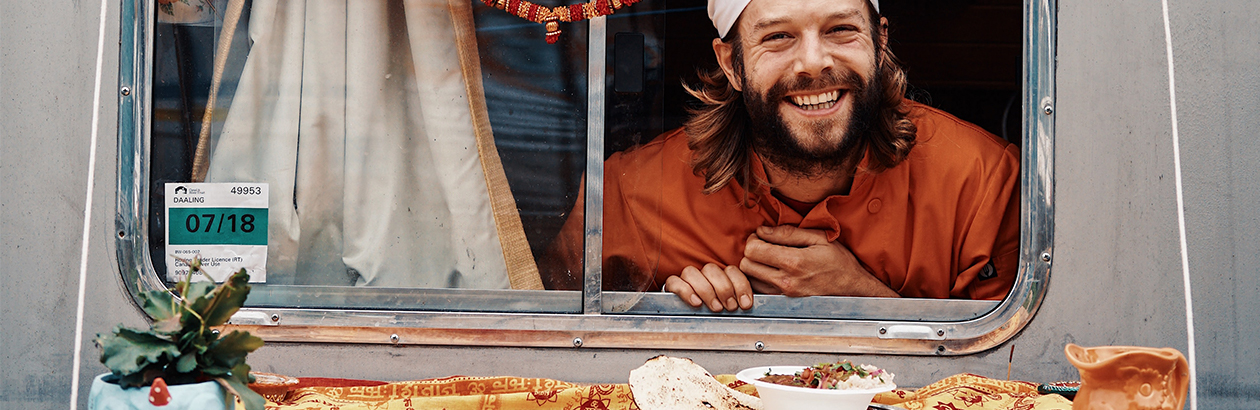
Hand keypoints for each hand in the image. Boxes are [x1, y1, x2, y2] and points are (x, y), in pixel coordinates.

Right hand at [663, 263, 754, 311]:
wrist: (688, 319)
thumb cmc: (714, 312)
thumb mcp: (730, 307)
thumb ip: (739, 302)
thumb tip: (748, 304)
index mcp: (720, 276)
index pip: (731, 271)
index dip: (740, 286)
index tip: (745, 304)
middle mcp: (703, 274)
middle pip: (712, 270)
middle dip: (723, 289)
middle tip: (729, 306)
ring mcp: (687, 279)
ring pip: (692, 272)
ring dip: (706, 290)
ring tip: (715, 307)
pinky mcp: (672, 286)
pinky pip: (674, 282)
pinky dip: (686, 291)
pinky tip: (696, 303)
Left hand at [740, 225, 899, 297]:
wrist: (854, 289)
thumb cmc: (839, 262)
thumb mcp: (819, 238)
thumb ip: (788, 233)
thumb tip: (762, 230)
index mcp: (793, 262)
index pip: (752, 250)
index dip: (753, 239)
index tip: (761, 236)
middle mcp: (786, 281)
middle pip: (746, 265)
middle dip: (750, 252)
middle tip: (762, 246)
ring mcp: (784, 295)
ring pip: (750, 280)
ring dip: (753, 267)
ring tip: (767, 259)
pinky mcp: (785, 302)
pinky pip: (760, 291)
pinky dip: (760, 280)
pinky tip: (772, 272)